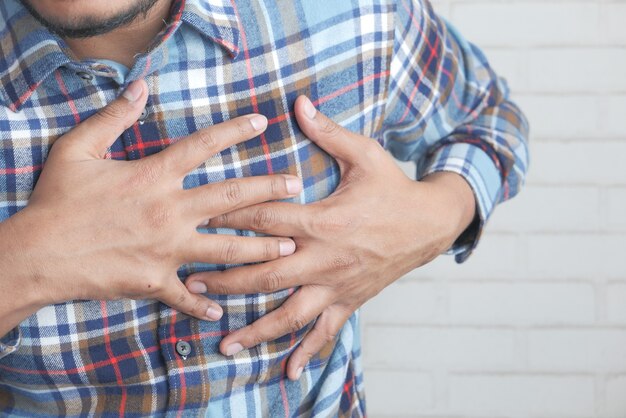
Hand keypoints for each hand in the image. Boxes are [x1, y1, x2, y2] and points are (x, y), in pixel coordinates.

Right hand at [9, 80, 301, 322]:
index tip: (262, 122)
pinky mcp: (154, 282)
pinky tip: (221, 311)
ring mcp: (166, 250)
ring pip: (226, 249)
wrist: (37, 254)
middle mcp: (169, 212)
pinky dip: (202, 306)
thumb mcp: (77, 149)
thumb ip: (113, 117)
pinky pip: (186, 298)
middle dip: (268, 190)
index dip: (235, 131)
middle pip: (231, 197)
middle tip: (297, 185)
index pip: (203, 146)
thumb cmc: (56, 200)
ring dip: (260, 248)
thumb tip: (139, 87)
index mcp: (153, 176)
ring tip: (288, 247)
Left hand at [186, 96, 476, 378]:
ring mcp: (338, 285)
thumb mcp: (365, 154)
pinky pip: (326, 332)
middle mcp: (327, 258)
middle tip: (191, 283)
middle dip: (227, 279)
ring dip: (256, 329)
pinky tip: (287, 372)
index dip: (230, 219)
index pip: (267, 220)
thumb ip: (328, 132)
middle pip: (267, 273)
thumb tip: (300, 101)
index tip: (198, 220)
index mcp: (325, 220)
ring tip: (225, 345)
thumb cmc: (393, 187)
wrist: (430, 223)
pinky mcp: (350, 300)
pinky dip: (306, 354)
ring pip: (291, 313)